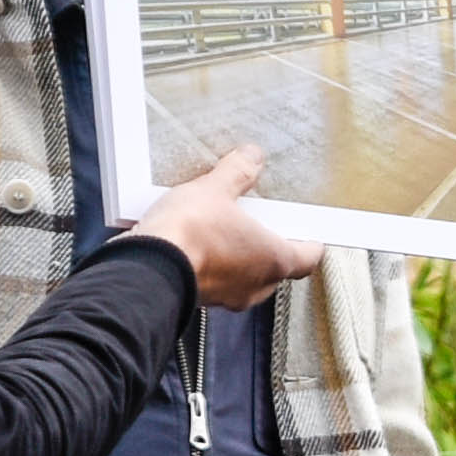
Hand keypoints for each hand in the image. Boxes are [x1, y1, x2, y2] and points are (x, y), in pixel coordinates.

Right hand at [126, 145, 322, 311]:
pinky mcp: (200, 298)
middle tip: (259, 221)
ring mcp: (227, 296)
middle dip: (267, 245)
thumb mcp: (216, 190)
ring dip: (238, 255)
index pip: (308, 258)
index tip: (308, 233)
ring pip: (244, 275)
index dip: (310, 243)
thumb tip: (251, 157)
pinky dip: (212, 264)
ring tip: (223, 227)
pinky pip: (215, 280)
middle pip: (275, 267)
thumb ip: (237, 172)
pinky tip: (196, 242)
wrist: (146, 268)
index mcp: (274, 260)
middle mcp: (255, 285)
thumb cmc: (189, 235)